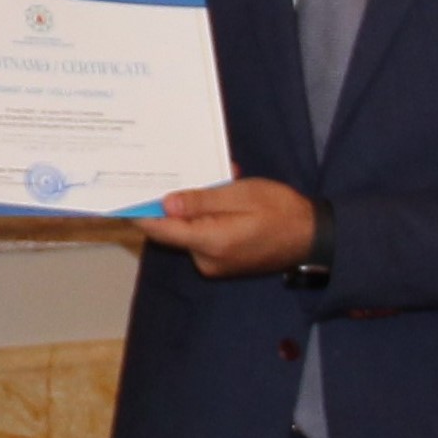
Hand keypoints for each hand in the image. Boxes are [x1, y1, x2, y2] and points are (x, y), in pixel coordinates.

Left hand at [150, 177, 317, 280]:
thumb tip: (165, 204)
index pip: (162, 230)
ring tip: (221, 181)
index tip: (123, 197)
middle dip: (178, 202)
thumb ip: (201, 201)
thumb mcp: (241, 195)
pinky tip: (228, 199)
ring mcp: (216, 265)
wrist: (314, 237)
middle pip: (175, 230)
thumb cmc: (281, 211)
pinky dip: (210, 218)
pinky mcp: (224, 263)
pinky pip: (206, 236)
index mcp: (210, 242)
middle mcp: (207, 260)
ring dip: (199, 207)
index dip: (140, 214)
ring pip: (192, 231)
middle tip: (184, 172)